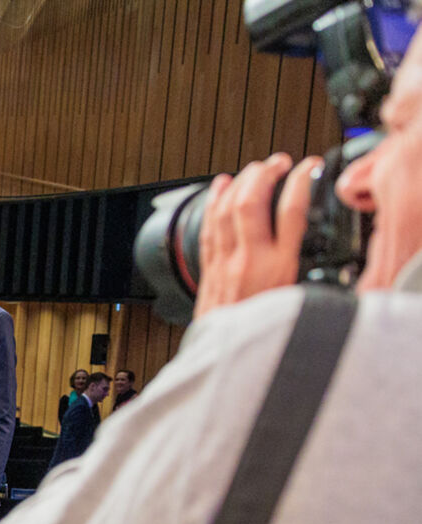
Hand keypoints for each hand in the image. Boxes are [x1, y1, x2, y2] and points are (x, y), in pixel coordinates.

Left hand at [195, 153, 320, 318]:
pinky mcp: (207, 270)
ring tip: (252, 168)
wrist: (226, 360)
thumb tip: (316, 250)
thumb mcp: (297, 301)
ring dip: (239, 183)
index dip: (299, 182)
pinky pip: (207, 228)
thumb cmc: (263, 334)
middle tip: (276, 163)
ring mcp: (225, 263)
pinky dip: (213, 202)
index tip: (308, 168)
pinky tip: (219, 187)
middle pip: (251, 203)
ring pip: (225, 211)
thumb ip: (303, 272)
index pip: (291, 212)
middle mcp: (250, 261)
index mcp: (280, 268)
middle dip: (263, 175)